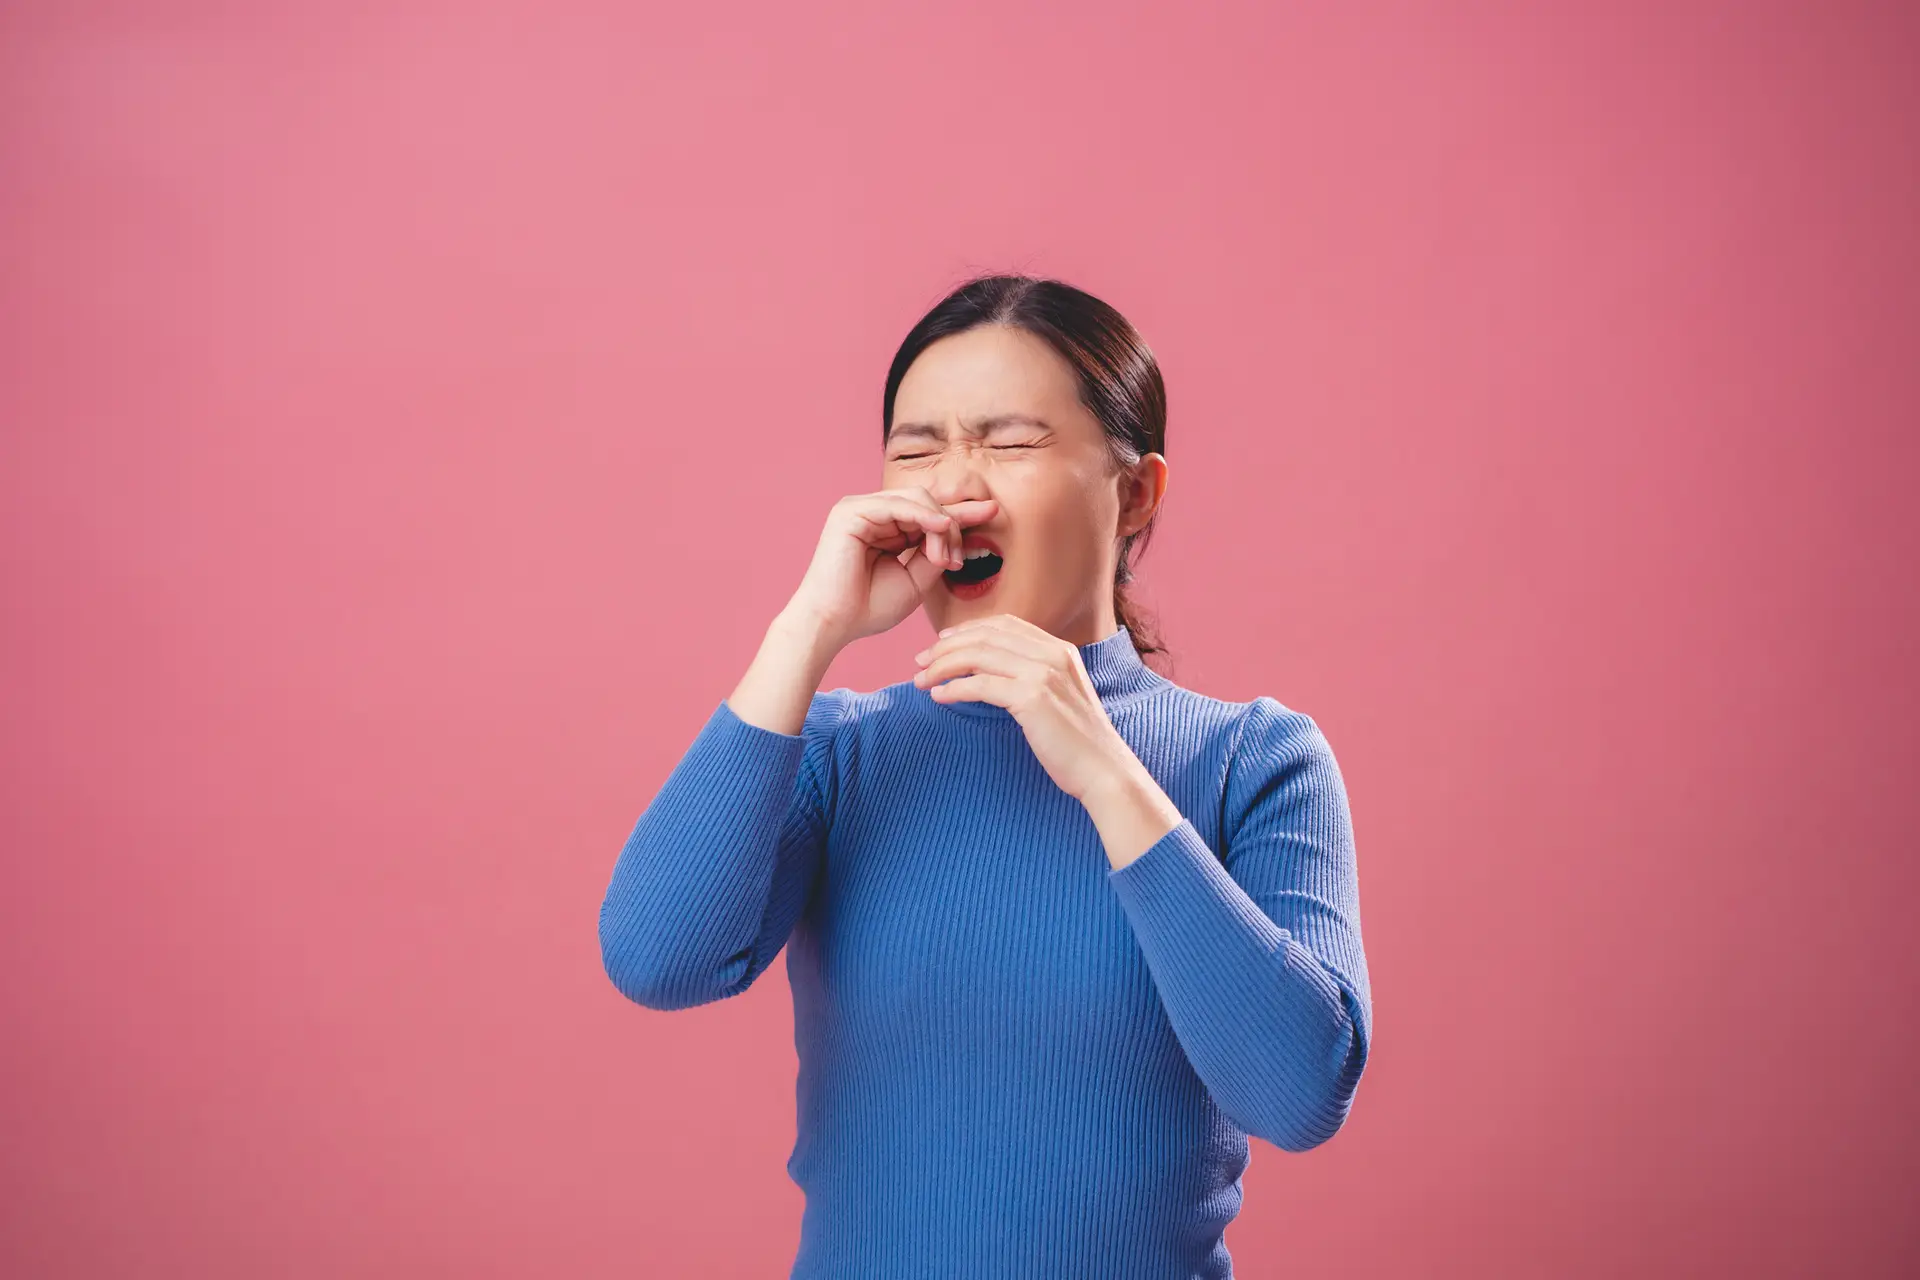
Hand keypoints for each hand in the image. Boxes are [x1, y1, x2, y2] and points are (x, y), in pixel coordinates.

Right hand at [785, 488, 998, 648]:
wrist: (834, 624)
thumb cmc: (869, 608)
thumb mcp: (916, 579)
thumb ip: (935, 554)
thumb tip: (954, 532)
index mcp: (887, 530)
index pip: (930, 514)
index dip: (961, 512)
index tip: (992, 510)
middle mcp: (874, 514)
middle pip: (929, 504)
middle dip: (952, 528)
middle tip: (958, 561)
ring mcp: (860, 509)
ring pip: (918, 500)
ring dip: (939, 527)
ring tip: (944, 559)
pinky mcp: (850, 511)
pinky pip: (897, 504)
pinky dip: (922, 515)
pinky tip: (938, 529)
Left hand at [911, 614, 1141, 800]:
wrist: (1104, 770)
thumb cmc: (1078, 742)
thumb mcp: (1060, 696)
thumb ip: (1033, 676)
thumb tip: (989, 673)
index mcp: (1059, 649)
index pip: (1004, 624)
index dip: (968, 629)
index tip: (941, 643)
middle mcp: (1052, 654)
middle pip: (986, 636)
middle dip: (946, 646)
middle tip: (920, 661)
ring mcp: (1044, 674)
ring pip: (978, 656)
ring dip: (942, 666)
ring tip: (921, 680)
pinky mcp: (1033, 698)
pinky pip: (980, 686)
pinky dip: (953, 689)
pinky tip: (939, 697)